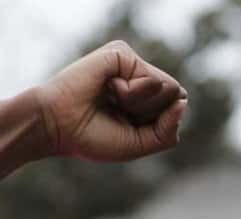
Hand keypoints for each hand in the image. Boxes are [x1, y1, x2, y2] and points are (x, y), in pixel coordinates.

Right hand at [26, 42, 186, 163]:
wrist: (58, 126)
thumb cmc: (92, 137)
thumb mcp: (137, 144)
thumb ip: (166, 131)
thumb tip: (183, 102)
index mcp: (144, 97)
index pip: (176, 108)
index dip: (158, 126)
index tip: (127, 127)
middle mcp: (140, 76)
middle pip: (177, 95)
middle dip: (151, 115)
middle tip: (118, 113)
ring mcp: (132, 63)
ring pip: (169, 87)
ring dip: (141, 105)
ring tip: (111, 101)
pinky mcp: (122, 53)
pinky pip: (151, 79)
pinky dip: (132, 94)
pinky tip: (107, 89)